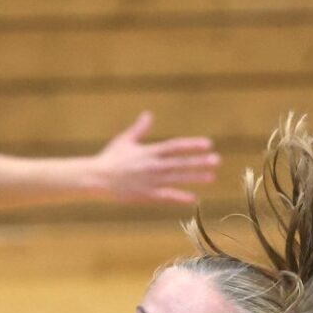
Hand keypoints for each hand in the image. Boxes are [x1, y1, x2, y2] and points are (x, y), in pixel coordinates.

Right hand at [93, 112, 219, 204]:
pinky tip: (193, 199)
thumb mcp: (124, 140)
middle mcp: (152, 166)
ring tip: (211, 177)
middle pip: (180, 163)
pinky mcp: (145, 195)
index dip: (192, 145)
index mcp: (148, 151)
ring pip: (176, 179)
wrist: (96, 178)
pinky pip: (165, 197)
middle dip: (199, 162)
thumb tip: (148, 114)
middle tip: (216, 160)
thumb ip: (139, 128)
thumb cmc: (110, 158)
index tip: (208, 144)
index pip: (175, 146)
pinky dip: (179, 197)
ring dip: (194, 178)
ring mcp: (149, 181)